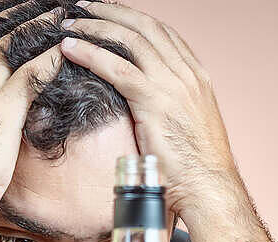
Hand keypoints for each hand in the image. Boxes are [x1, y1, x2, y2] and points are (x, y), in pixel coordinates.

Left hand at [59, 1, 241, 222]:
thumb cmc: (195, 169)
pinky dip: (90, 53)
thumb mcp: (185, 128)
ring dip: (95, 26)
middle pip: (144, 26)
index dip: (132, 18)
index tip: (108, 13)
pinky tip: (69, 48)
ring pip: (129, 40)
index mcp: (196, 77)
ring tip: (69, 22)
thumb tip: (144, 107)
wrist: (208, 187)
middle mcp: (187, 73)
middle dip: (110, 12)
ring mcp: (173, 85)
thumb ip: (168, 108)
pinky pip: (116, 68)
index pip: (162, 33)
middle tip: (83, 6)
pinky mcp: (155, 102)